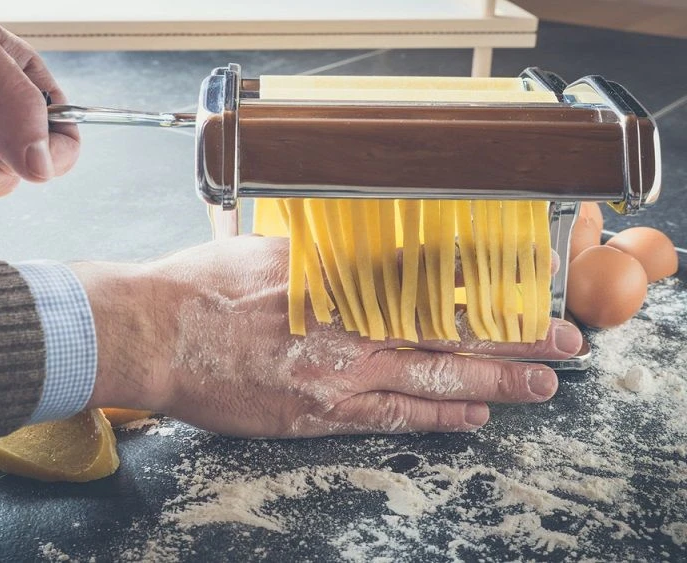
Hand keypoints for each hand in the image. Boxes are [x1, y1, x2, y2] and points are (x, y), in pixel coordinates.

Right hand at [75, 236, 582, 436]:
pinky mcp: (317, 414)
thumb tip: (358, 252)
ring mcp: (337, 376)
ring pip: (432, 382)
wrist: (154, 333)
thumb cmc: (202, 287)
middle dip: (512, 343)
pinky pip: (390, 418)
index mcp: (340, 282)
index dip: (487, 296)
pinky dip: (436, 420)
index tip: (530, 297)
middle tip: (564, 347)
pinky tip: (472, 420)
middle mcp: (350, 329)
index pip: (432, 288)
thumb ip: (322, 258)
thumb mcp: (267, 251)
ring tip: (539, 387)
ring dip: (491, 384)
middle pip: (447, 337)